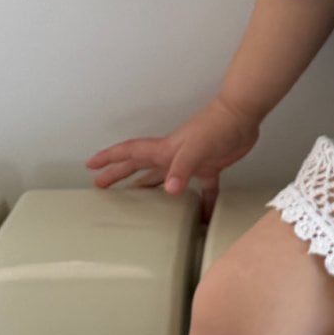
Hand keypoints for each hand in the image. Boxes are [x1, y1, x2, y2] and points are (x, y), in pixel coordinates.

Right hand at [84, 95, 261, 225]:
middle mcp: (173, 156)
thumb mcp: (196, 148)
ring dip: (150, 189)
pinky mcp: (210, 167)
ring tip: (138, 204)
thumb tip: (169, 191)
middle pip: (140, 167)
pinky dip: (201, 203)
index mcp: (164, 150)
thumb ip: (182, 168)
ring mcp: (191, 162)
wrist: (242, 116)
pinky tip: (201, 217)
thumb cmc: (217, 126)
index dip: (109, 158)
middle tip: (101, 186)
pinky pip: (202, 189)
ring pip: (164, 179)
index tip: (90, 165)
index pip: (130, 153)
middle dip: (119, 176)